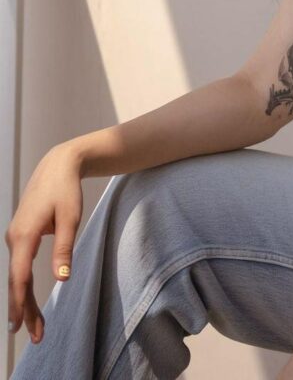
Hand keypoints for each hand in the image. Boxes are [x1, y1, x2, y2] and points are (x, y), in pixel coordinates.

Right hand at [5, 143, 84, 344]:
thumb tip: (61, 280)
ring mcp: (15, 236)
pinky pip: (19, 266)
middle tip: (35, 335)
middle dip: (24, 309)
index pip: (20, 277)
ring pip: (16, 275)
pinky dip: (23, 285)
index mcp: (24, 235)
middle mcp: (14, 238)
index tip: (24, 326)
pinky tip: (27, 300)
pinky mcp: (20, 234)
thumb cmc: (66, 189)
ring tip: (33, 325)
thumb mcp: (70, 218)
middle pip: (16, 281)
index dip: (22, 303)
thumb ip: (64, 249)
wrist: (58, 165)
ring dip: (24, 300)